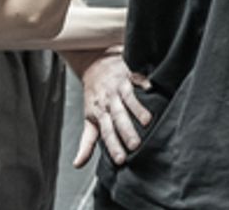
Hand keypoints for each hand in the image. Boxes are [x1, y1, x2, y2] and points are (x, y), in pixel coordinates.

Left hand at [73, 49, 153, 166]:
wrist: (95, 64)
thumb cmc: (95, 95)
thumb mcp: (88, 119)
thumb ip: (87, 142)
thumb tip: (77, 164)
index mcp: (100, 113)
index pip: (106, 133)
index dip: (113, 146)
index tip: (120, 160)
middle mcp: (109, 100)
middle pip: (118, 117)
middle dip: (126, 131)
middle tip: (135, 145)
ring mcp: (119, 86)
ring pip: (128, 99)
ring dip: (137, 109)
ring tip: (147, 121)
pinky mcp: (129, 73)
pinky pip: (136, 77)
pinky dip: (143, 83)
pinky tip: (150, 88)